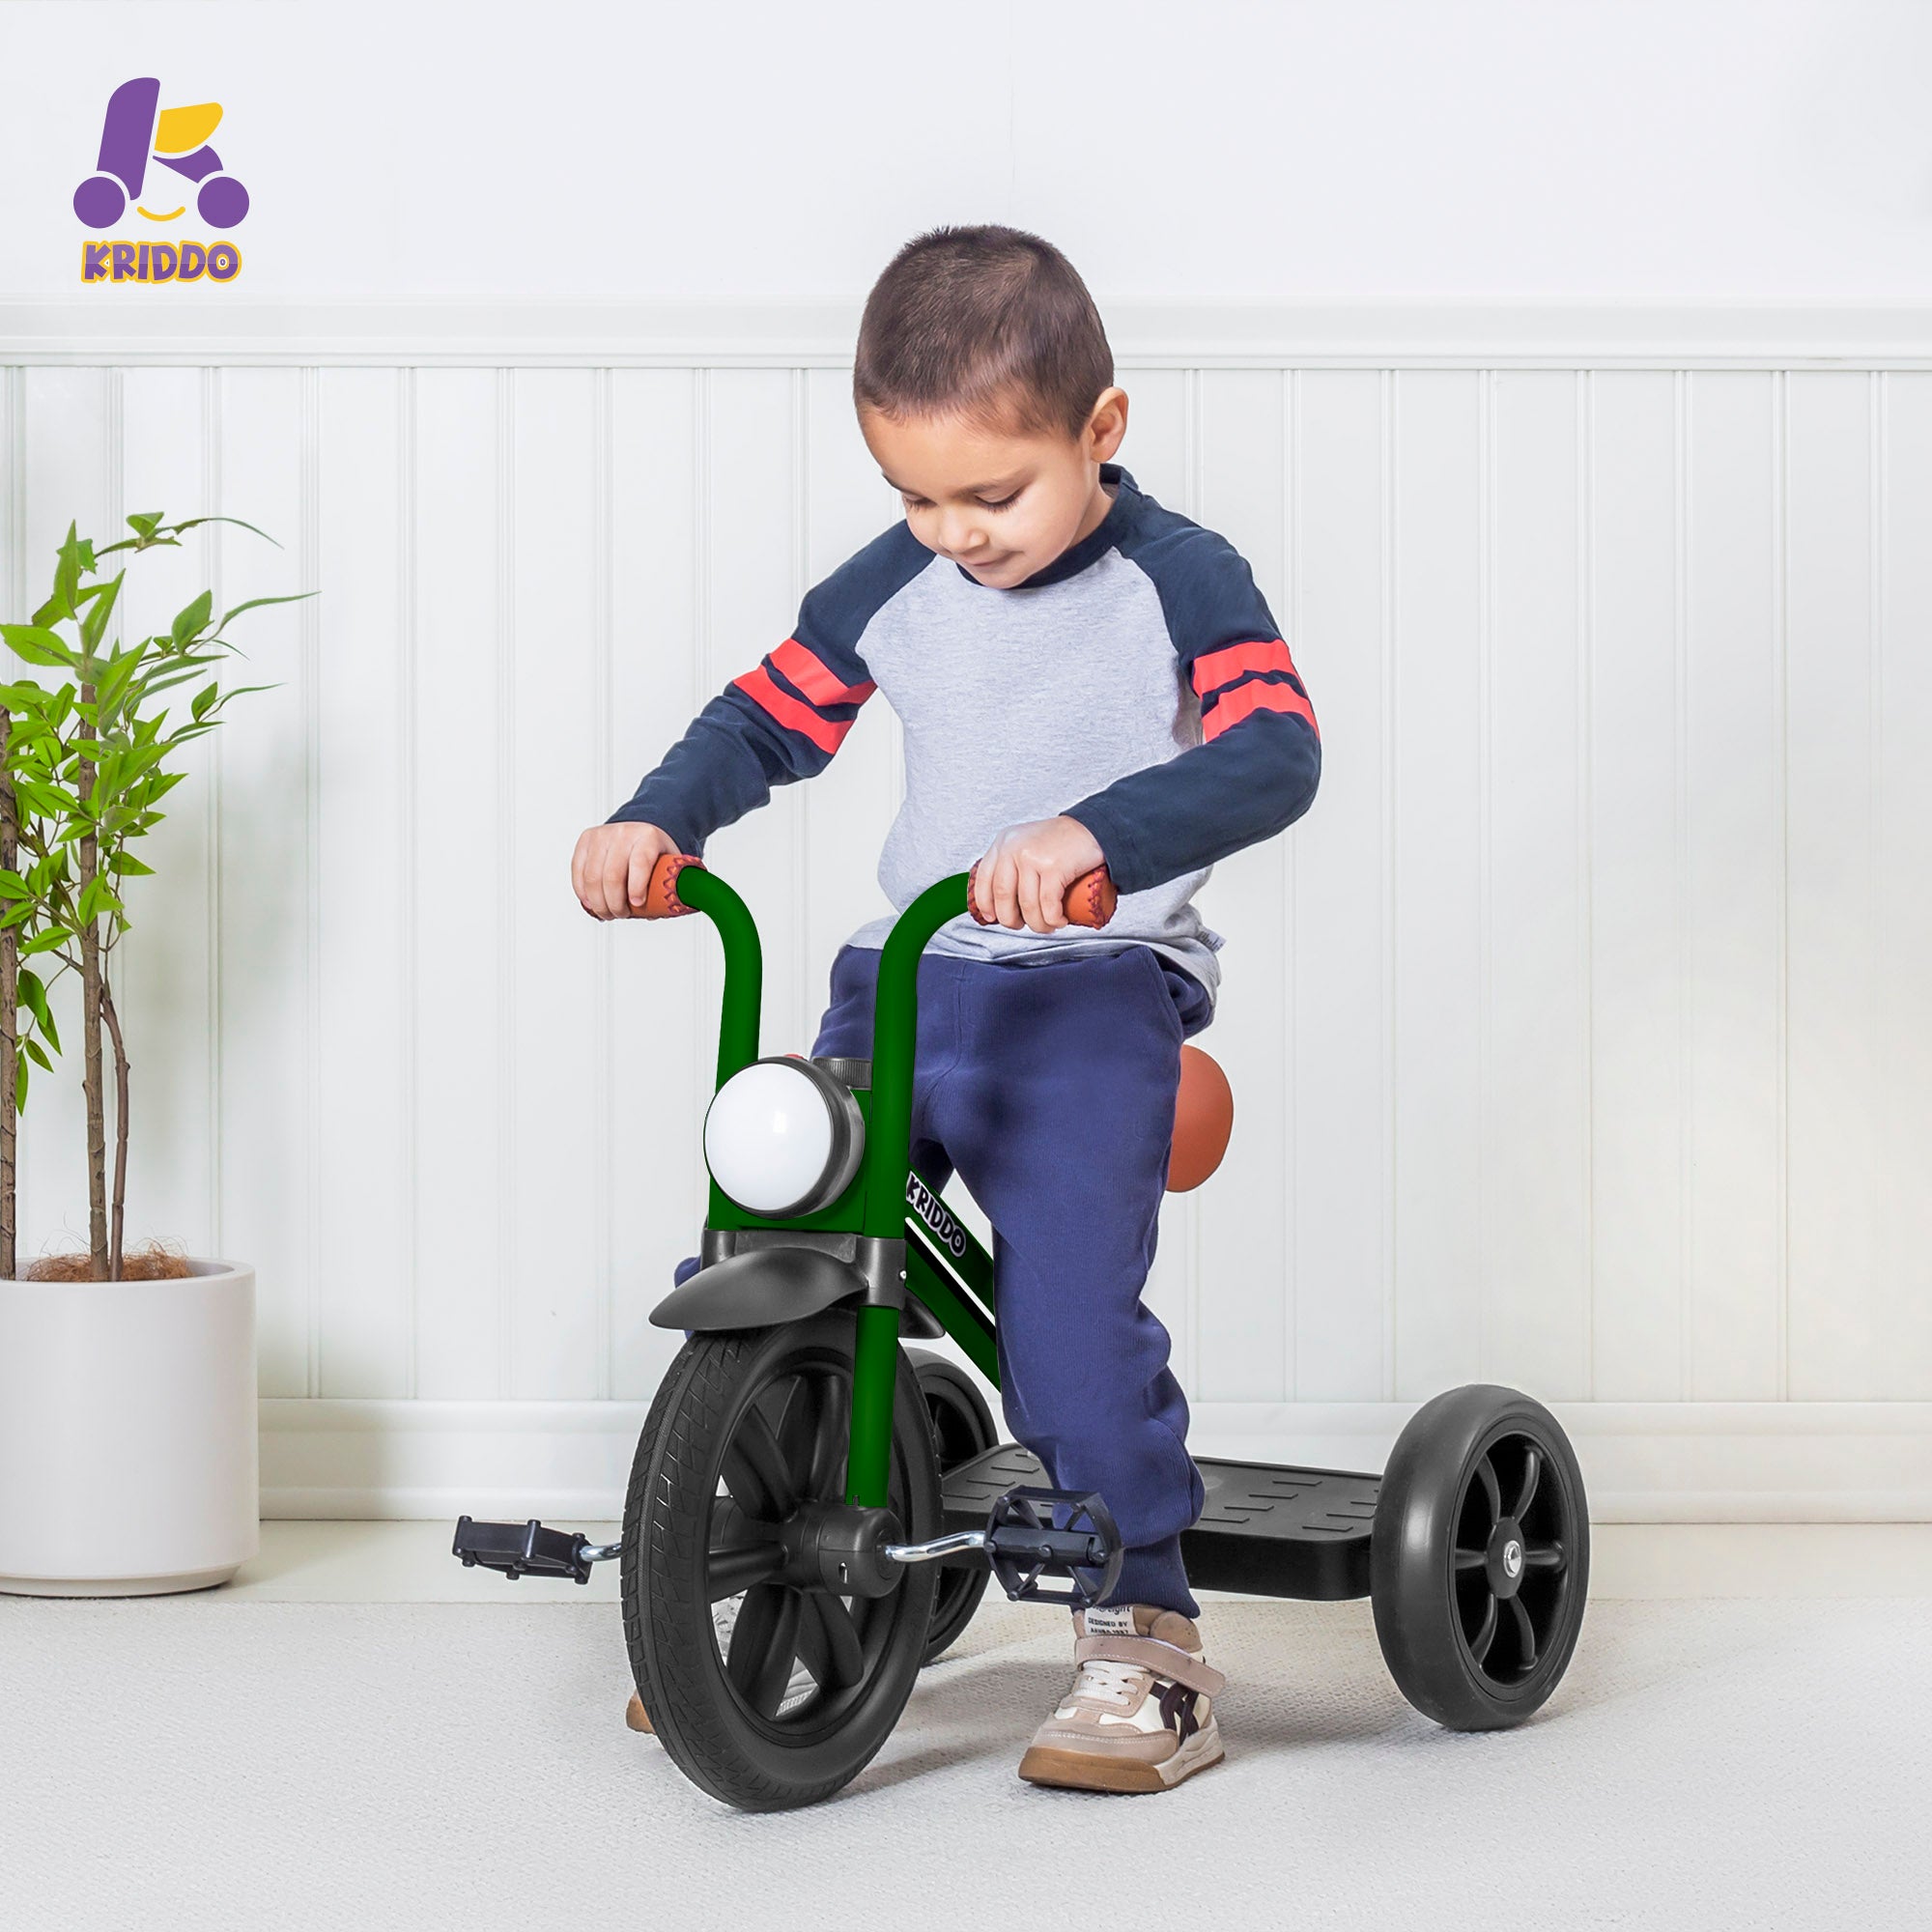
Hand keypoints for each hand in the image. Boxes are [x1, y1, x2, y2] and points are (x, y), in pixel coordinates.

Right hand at [573, 820, 677, 918]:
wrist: (639, 830)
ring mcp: (602, 835)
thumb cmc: (654, 851)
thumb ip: (667, 886)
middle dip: (614, 903)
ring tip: (606, 912)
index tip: (637, 904)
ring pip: (592, 876)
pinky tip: (590, 903)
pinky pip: (578, 870)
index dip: (636, 887)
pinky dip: (582, 891)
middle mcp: (624, 832)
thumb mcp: (669, 864)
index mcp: (648, 837)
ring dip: (597, 902)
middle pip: (612, 875)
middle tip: (620, 914)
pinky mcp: (586, 840)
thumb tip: (654, 912)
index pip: (640, 863)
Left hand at [969, 816, 1106, 932]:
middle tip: (1021, 925)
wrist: (1092, 828)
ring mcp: (1033, 857)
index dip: (985, 903)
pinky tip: (1059, 921)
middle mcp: (1014, 848)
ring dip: (1038, 924)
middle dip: (1011, 919)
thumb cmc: (1061, 840)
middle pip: (1002, 896)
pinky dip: (1053, 919)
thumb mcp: (1025, 842)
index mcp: (1003, 842)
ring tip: (1047, 925)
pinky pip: (1048, 905)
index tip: (992, 917)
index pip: (983, 879)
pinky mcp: (1054, 867)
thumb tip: (998, 898)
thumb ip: (1010, 861)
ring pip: (1027, 905)